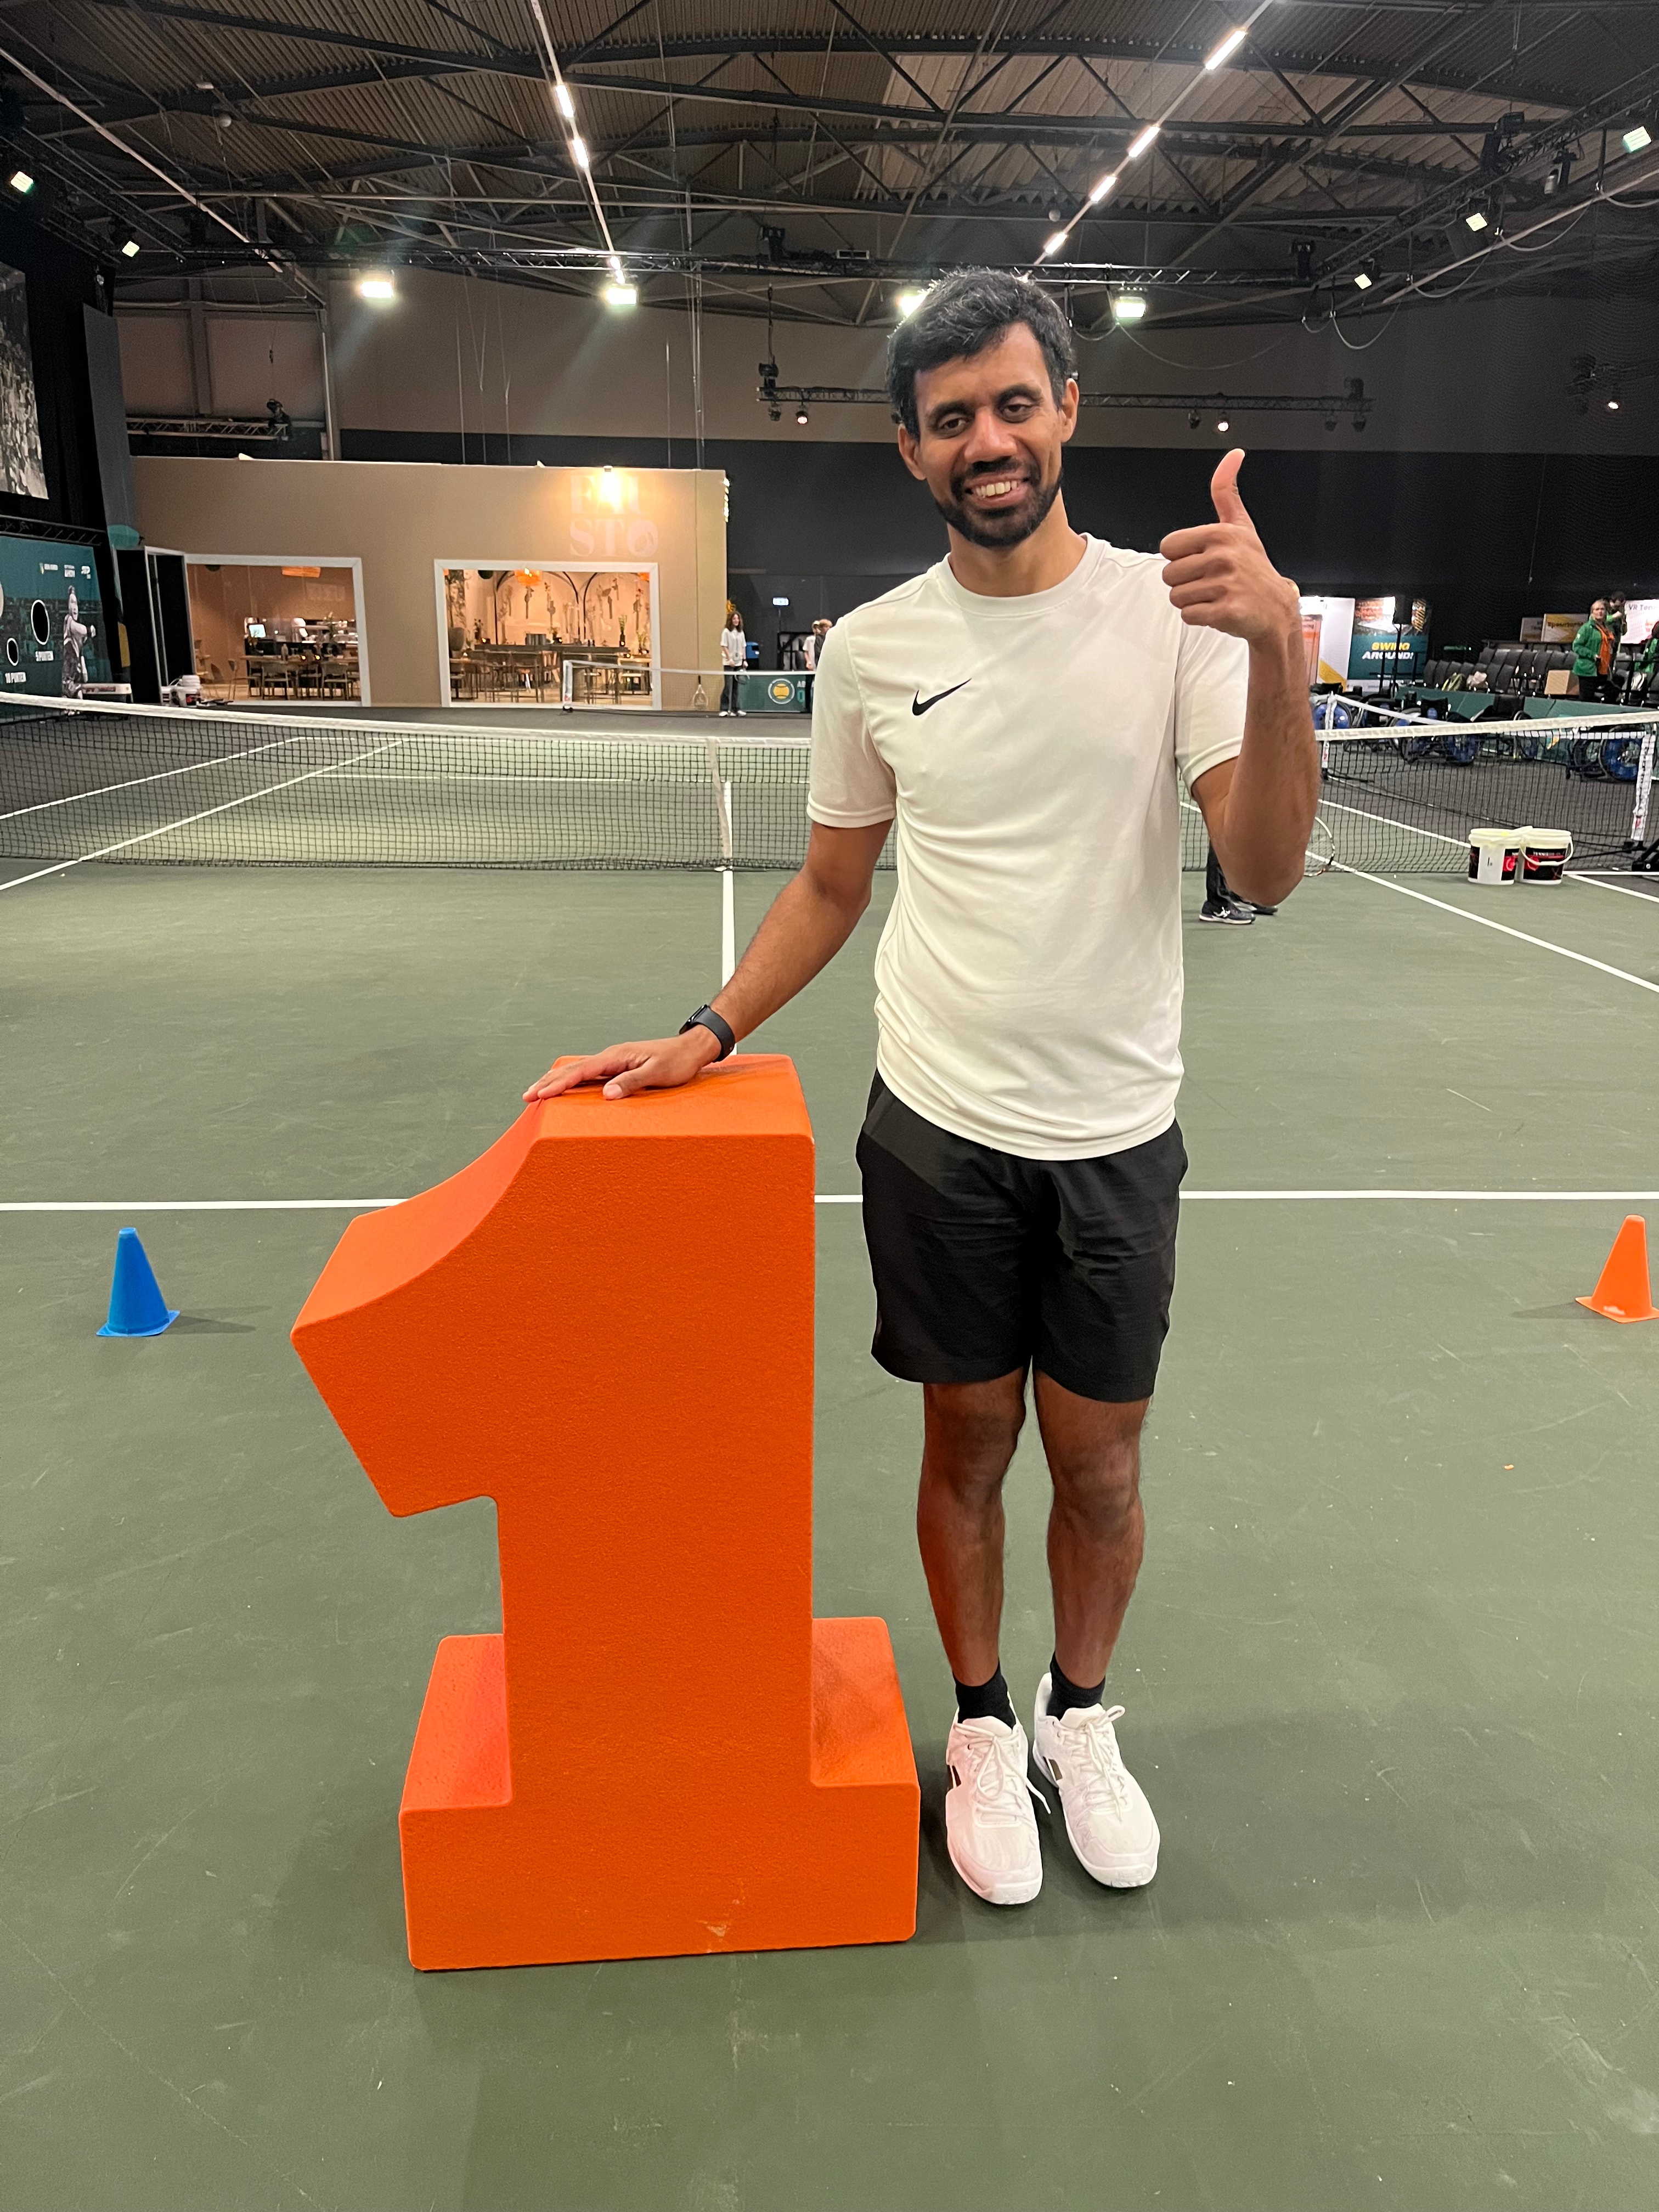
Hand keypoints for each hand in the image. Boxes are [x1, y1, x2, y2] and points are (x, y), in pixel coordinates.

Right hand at [522, 1027, 721, 1103]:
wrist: (691, 1050)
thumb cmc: (677, 1063)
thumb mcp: (657, 1074)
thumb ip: (631, 1083)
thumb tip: (606, 1094)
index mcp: (616, 1057)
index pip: (581, 1072)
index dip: (558, 1084)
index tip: (540, 1094)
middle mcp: (611, 1056)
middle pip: (572, 1069)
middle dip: (548, 1082)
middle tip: (527, 1096)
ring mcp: (613, 1060)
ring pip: (577, 1070)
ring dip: (556, 1080)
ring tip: (537, 1091)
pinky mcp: (618, 1066)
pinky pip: (588, 1073)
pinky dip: (571, 1080)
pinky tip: (565, 1086)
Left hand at [1159, 451, 1299, 650]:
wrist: (1276, 607)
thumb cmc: (1255, 568)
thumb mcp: (1241, 525)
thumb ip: (1227, 492)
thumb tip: (1233, 456)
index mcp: (1220, 534)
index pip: (1168, 546)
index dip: (1180, 557)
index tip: (1201, 559)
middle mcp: (1222, 557)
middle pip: (1169, 574)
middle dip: (1185, 582)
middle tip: (1210, 581)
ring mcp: (1224, 585)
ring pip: (1177, 597)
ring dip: (1192, 600)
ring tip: (1216, 594)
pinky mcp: (1225, 610)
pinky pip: (1189, 615)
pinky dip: (1200, 616)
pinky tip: (1218, 608)